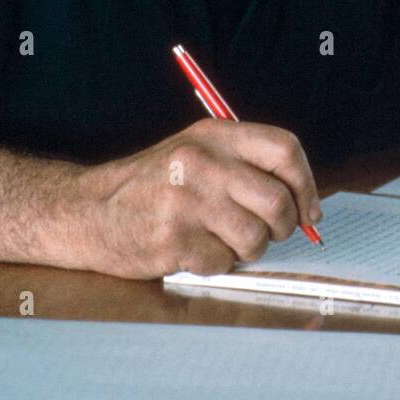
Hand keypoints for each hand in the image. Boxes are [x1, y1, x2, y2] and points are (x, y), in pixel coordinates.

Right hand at [72, 118, 322, 278]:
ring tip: (224, 240)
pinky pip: (223, 263)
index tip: (310, 211)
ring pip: (255, 238)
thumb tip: (305, 203)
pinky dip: (216, 264)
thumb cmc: (153, 184)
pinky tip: (194, 249)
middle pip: (277, 201)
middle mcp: (203, 162)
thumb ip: (246, 166)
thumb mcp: (198, 152)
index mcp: (215, 135)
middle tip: (267, 233)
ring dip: (248, 250)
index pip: (284, 149)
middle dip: (283, 227)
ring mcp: (186, 201)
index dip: (307, 183)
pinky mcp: (173, 239)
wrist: (89, 209)